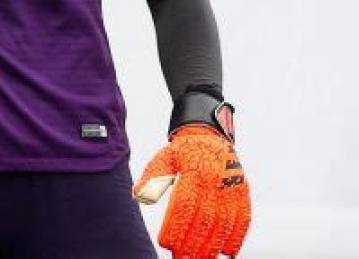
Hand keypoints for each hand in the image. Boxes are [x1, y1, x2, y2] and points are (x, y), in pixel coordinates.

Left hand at [133, 125, 250, 257]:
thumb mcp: (165, 157)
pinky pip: (243, 219)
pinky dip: (236, 237)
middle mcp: (214, 180)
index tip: (166, 243)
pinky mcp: (243, 192)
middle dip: (193, 243)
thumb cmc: (183, 151)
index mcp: (194, 171)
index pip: (184, 204)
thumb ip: (152, 177)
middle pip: (204, 219)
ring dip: (212, 246)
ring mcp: (231, 187)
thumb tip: (139, 196)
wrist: (209, 135)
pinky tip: (227, 252)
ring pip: (223, 223)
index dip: (176, 226)